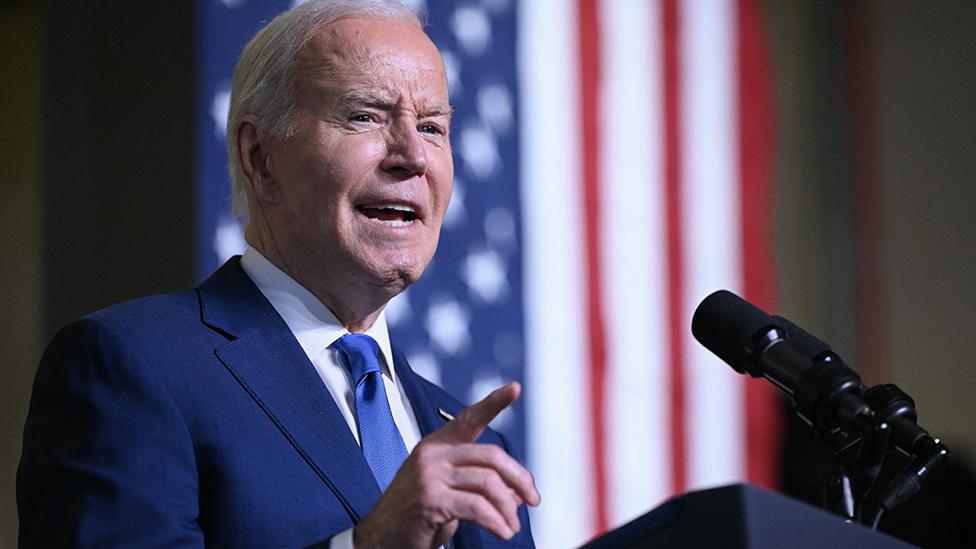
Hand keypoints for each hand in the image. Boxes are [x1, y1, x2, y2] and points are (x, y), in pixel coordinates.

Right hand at [353, 382, 540, 547]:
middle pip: (491, 456)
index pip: (469, 418)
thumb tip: (519, 492)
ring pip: (488, 482)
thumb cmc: (414, 516)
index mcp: (437, 446)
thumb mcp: (449, 494)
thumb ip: (480, 486)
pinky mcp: (430, 499)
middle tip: (533, 500)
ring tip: (512, 526)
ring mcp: (429, 475)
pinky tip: (502, 532)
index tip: (515, 388)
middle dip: (519, 478)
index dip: (494, 403)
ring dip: (508, 508)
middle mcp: (433, 454)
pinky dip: (496, 521)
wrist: (379, 539)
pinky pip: (477, 507)